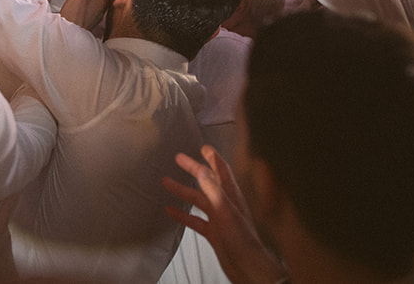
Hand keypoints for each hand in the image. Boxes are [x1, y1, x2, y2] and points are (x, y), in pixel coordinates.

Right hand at [162, 144, 286, 283]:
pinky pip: (195, 220)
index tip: (203, 147)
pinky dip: (182, 215)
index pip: (222, 170)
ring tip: (167, 182)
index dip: (213, 157)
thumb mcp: (226, 211)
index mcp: (231, 195)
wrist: (247, 267)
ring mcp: (219, 218)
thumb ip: (214, 191)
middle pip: (206, 182)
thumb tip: (203, 171)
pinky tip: (171, 211)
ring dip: (183, 191)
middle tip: (179, 159)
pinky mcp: (213, 232)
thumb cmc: (242, 239)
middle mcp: (224, 204)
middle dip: (193, 169)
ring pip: (198, 200)